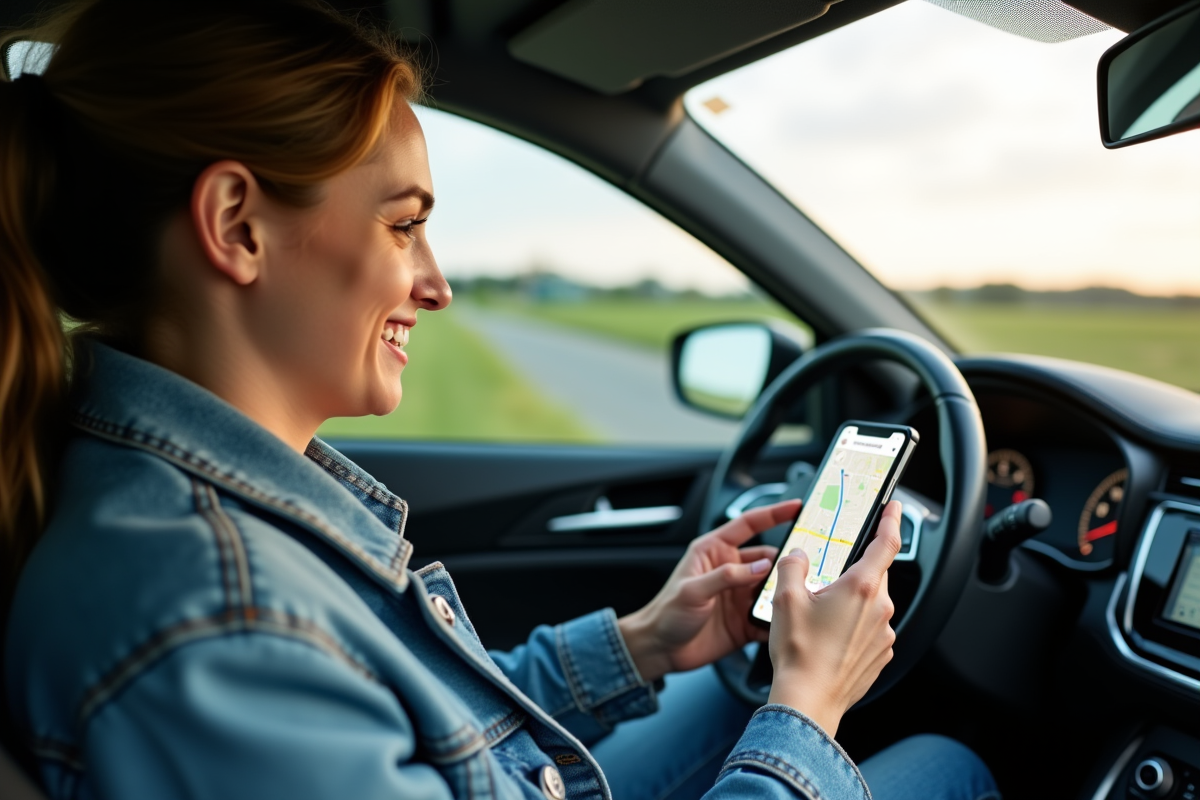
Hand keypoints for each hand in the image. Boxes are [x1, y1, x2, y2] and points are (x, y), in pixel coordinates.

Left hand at [617, 500, 798, 683]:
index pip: (748, 525)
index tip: (795, 507)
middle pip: (767, 559)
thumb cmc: (666, 613)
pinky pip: (769, 617)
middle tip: (803, 568)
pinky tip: (786, 622)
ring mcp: (740, 595)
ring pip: (772, 587)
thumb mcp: (693, 590)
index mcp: (714, 552)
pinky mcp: (745, 620)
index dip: (773, 514)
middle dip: (786, 562)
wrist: (660, 650)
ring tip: (797, 597)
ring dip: (784, 591)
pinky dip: (779, 619)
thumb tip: (762, 566)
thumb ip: (727, 576)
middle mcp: (731, 570)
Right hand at [766, 500, 901, 737]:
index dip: (891, 520)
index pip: (886, 543)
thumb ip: (792, 566)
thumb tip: (798, 556)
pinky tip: (828, 638)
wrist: (808, 701)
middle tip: (827, 579)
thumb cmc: (799, 653)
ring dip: (850, 601)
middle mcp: (880, 608)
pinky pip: (869, 628)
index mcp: (861, 587)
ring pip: (871, 603)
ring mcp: (883, 634)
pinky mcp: (880, 654)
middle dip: (853, 571)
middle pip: (874, 574)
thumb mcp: (785, 598)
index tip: (893, 507)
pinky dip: (852, 626)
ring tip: (819, 617)